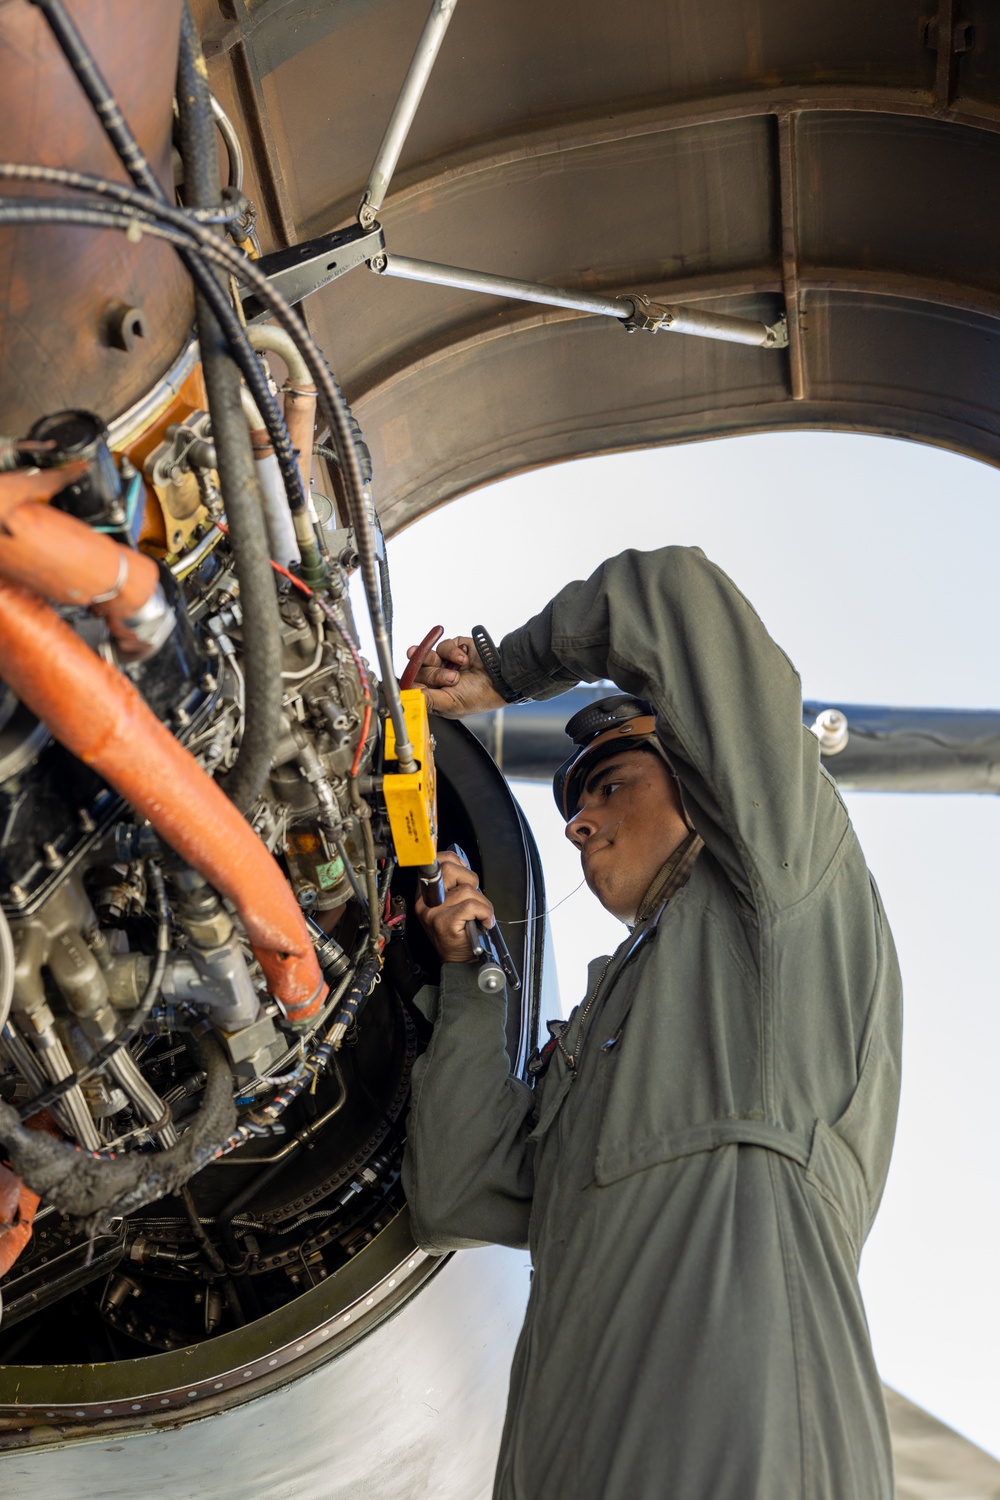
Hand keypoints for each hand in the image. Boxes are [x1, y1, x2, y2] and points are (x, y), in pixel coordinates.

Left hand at [404, 634, 505, 717]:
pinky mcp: (452, 648)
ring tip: (456, 672)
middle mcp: (436, 678)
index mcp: (433, 694)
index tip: (412, 680)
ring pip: (426, 656)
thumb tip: (407, 699)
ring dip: (440, 665)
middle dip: (433, 675)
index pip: (411, 686)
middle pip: (417, 670)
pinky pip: (442, 646)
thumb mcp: (451, 704)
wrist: (500, 678)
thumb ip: (428, 700)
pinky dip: (452, 652)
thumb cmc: (479, 697)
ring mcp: (443, 662)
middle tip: (450, 680)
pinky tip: (464, 660)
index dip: (410, 682)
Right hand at [415, 850, 494, 964]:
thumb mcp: (452, 904)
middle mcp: (425, 902)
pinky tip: (484, 921)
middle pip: (449, 869)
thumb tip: (463, 864)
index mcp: (425, 894)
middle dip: (470, 879)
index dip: (452, 859)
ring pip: (467, 890)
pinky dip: (485, 912)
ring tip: (481, 914)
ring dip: (482, 902)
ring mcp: (433, 913)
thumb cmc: (459, 933)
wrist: (460, 962)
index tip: (464, 867)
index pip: (435, 863)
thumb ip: (454, 884)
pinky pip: (472, 906)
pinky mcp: (445, 923)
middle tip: (475, 896)